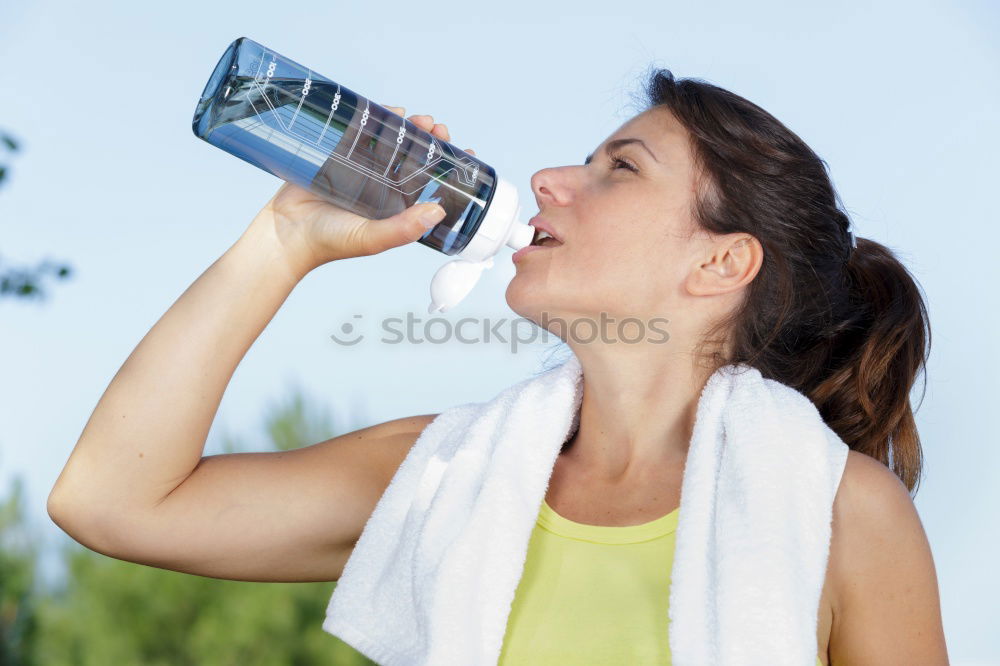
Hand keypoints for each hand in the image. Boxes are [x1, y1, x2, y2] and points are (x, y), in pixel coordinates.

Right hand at [250, 106, 477, 273]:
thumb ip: (404, 229)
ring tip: (420, 119)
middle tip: (439, 130)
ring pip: (390, 141)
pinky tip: (391, 111)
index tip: (465, 152)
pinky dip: (376, 118)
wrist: (285, 233)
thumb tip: (439, 211)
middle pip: (413, 157)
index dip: (448, 168)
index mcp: (395, 207)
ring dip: (408, 127)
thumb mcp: (372, 239)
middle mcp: (381, 187)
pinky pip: (361, 131)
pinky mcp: (337, 154)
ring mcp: (359, 169)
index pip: (429, 183)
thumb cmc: (329, 242)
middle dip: (430, 141)